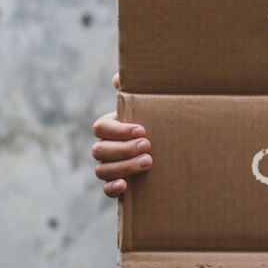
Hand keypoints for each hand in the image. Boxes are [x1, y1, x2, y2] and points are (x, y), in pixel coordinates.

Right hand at [92, 72, 150, 197]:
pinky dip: (112, 187)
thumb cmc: (154, 123)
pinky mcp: (115, 184)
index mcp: (109, 128)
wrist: (166, 150)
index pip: (101, 128)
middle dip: (124, 149)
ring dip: (124, 166)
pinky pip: (105, 189)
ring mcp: (108, 167)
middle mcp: (104, 147)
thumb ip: (134, 91)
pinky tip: (125, 185)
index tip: (141, 130)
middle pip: (101, 150)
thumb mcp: (147, 106)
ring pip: (103, 170)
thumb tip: (118, 78)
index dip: (119, 130)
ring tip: (148, 162)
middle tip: (148, 145)